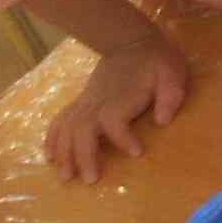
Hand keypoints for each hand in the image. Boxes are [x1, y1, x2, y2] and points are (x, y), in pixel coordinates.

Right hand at [45, 31, 190, 183]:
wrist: (130, 42)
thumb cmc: (155, 61)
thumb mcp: (172, 72)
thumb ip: (170, 95)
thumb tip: (163, 121)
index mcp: (121, 97)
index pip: (115, 120)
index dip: (123, 138)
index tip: (136, 153)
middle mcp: (98, 102)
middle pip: (83, 130)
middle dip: (84, 156)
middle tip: (90, 180)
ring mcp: (85, 102)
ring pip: (67, 128)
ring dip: (64, 153)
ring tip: (66, 177)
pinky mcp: (80, 102)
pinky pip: (59, 121)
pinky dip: (52, 139)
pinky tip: (49, 157)